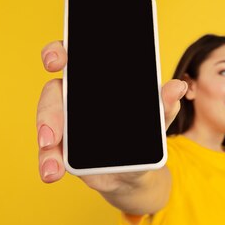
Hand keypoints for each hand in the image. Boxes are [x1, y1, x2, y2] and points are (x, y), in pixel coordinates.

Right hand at [36, 40, 187, 189]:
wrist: (137, 170)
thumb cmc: (145, 133)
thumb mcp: (158, 119)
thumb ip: (164, 104)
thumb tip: (178, 87)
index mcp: (97, 80)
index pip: (73, 56)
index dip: (58, 53)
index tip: (57, 61)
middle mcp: (76, 96)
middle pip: (53, 92)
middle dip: (49, 111)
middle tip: (52, 134)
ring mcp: (65, 121)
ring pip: (47, 122)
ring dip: (46, 143)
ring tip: (53, 166)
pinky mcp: (60, 145)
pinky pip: (49, 150)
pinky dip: (48, 161)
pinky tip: (52, 172)